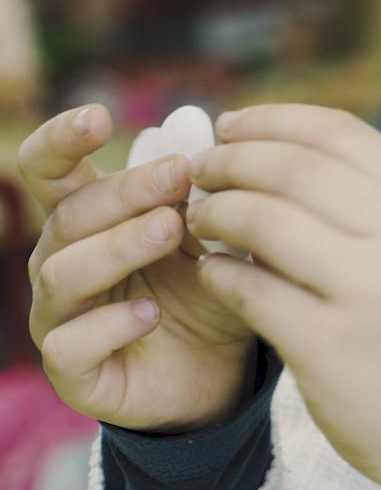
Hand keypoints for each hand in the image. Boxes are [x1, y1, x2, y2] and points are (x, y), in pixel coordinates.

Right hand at [19, 104, 257, 430]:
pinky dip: (111, 325)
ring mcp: (58, 319)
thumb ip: (198, 187)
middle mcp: (58, 262)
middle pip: (68, 216)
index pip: (48, 169)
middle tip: (178, 176)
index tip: (100, 116)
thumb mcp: (212, 233)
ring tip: (171, 231)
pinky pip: (70, 345)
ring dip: (118, 247)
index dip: (62, 140)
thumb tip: (190, 122)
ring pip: (63, 274)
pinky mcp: (72, 373)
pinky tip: (151, 314)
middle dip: (123, 192)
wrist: (222, 370)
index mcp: (83, 218)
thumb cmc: (207, 287)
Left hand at [185, 104, 380, 489]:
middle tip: (199, 174)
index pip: (334, 131)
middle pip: (292, 169)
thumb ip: (359, 196)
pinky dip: (217, 274)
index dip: (269, 120)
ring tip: (199, 222)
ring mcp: (368, 291)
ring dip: (215, 214)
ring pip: (264, 222)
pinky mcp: (330, 345)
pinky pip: (249, 289)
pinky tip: (211, 275)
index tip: (227, 127)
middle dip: (230, 163)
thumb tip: (264, 145)